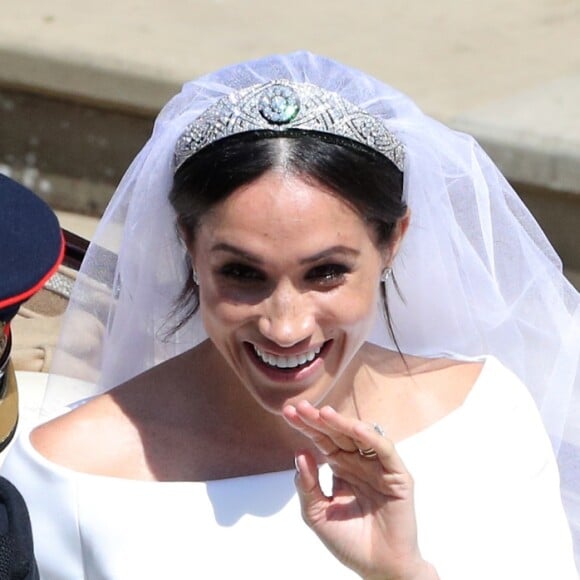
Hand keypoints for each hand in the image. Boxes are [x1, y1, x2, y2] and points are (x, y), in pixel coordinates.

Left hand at [283, 401, 437, 579]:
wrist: (378, 569)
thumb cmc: (349, 542)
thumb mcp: (317, 514)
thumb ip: (307, 486)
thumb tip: (299, 453)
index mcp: (341, 469)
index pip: (322, 441)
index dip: (307, 427)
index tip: (288, 412)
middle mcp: (359, 463)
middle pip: (338, 434)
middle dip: (318, 420)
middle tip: (300, 407)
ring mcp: (378, 467)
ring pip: (360, 437)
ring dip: (342, 423)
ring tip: (323, 413)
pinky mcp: (397, 476)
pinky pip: (385, 451)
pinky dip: (371, 438)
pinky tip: (355, 428)